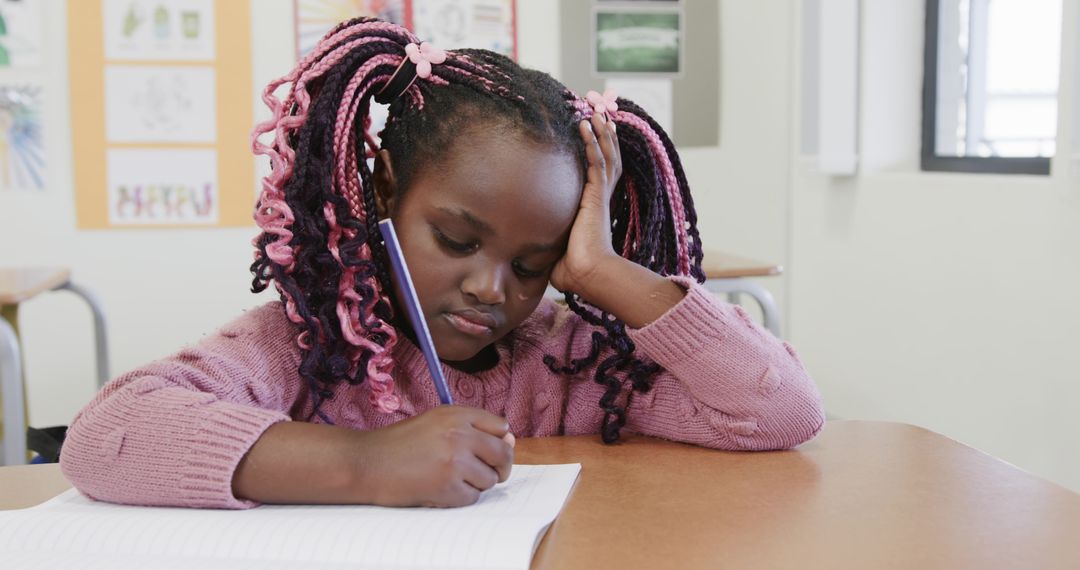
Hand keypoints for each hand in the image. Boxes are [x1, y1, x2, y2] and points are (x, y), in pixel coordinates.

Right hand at [349, 406, 514, 506]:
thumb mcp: (434, 423)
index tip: (490, 451)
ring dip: (476, 483)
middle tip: (488, 473)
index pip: (501, 427)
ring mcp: (455, 461)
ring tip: (451, 479)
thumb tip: (509, 440)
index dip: (499, 441)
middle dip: (500, 467)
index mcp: (457, 414)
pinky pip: (472, 497)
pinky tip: (440, 490)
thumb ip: (470, 427)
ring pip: (489, 479)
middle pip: (504, 453)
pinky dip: (460, 498)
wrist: (367, 463)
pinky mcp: (448, 487)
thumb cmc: (399, 444)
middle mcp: (460, 434)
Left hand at [550, 112, 622, 294]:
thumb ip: (550, 240)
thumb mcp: (558, 248)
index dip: (603, 153)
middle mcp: (601, 198)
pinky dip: (593, 142)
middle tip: (603, 114)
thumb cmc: (573, 269)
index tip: (601, 135)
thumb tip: (530, 247)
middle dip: (606, 136)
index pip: (602, 173)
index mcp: (595, 208)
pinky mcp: (595, 196)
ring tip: (595, 112)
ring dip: (600, 132)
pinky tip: (587, 126)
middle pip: (609, 158)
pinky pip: (596, 163)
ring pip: (605, 156)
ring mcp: (600, 196)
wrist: (586, 275)